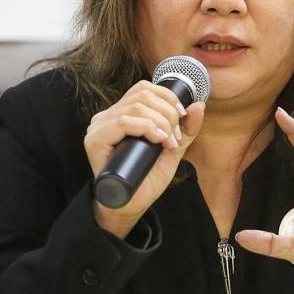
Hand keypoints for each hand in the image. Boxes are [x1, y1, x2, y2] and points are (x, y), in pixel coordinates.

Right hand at [84, 80, 204, 237]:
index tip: (181, 118)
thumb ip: (186, 129)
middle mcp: (108, 117)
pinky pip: (122, 122)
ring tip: (168, 143)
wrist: (132, 205)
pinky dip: (146, 127)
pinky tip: (157, 140)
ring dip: (160, 122)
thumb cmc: (147, 178)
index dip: (167, 98)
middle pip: (143, 95)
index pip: (144, 88)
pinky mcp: (95, 141)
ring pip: (135, 107)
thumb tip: (198, 105)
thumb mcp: (172, 149)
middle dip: (168, 113)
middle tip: (174, 137)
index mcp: (122, 113)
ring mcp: (99, 127)